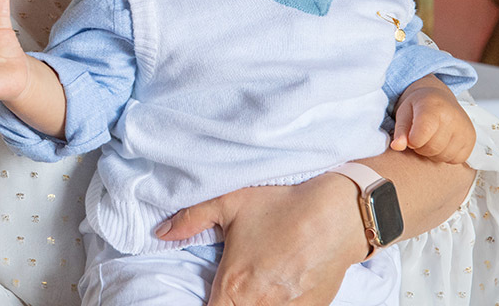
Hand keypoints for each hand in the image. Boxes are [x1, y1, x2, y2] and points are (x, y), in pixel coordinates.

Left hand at [156, 174, 368, 304]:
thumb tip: (161, 233)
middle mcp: (260, 305)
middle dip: (228, 303)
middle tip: (230, 290)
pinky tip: (277, 287)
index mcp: (234, 285)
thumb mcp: (229, 203)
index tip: (208, 296)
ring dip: (252, 303)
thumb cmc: (282, 206)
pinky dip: (279, 304)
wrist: (338, 213)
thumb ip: (191, 220)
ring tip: (254, 286)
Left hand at [391, 78, 476, 163]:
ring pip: (444, 156)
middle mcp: (453, 118)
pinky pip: (456, 159)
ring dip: (432, 153)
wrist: (439, 98)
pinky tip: (442, 143)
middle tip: (418, 138)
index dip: (412, 141)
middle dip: (420, 148)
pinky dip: (446, 156)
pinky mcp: (471, 139)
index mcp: (433, 107)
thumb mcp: (403, 113)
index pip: (422, 135)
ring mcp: (465, 129)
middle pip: (432, 148)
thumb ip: (400, 130)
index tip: (410, 135)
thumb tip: (396, 147)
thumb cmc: (418, 106)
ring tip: (430, 139)